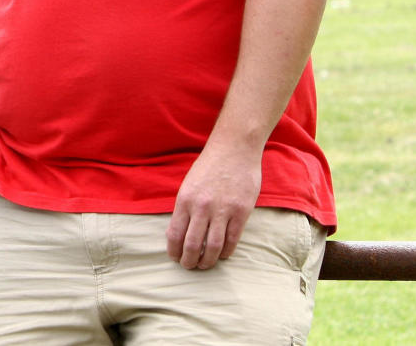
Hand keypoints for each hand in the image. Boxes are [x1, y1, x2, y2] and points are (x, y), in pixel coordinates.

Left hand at [166, 143, 261, 269]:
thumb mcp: (189, 184)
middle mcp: (202, 207)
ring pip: (213, 246)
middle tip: (189, 266)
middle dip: (189, 261)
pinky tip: (222, 255)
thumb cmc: (209, 166)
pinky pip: (232, 239)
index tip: (174, 257)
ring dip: (207, 261)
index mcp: (185, 200)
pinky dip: (226, 251)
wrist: (234, 149)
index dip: (174, 251)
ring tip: (204, 265)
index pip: (175, 234)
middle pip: (192, 244)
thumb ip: (185, 207)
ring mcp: (223, 211)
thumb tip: (180, 232)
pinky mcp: (241, 212)